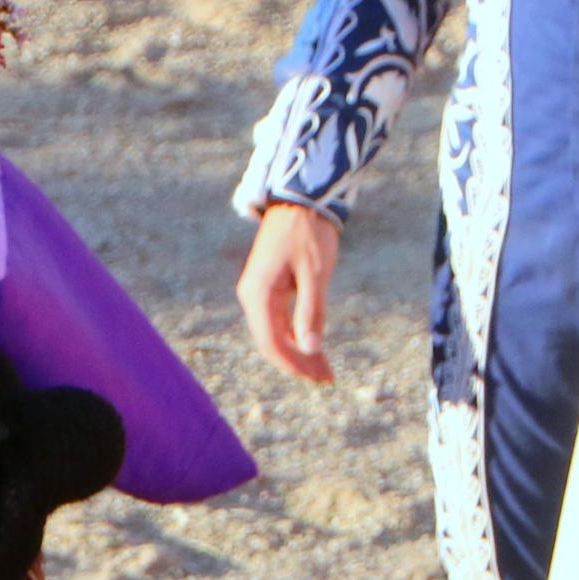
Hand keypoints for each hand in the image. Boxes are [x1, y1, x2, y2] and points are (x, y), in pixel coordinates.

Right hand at [236, 203, 340, 386]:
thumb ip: (311, 312)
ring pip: (274, 333)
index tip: (319, 377)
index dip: (295, 364)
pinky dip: (295, 335)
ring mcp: (257, 291)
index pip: (272, 341)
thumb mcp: (314, 274)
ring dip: (297, 352)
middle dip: (297, 363)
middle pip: (270, 341)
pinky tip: (314, 345)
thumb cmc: (309, 235)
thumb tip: (311, 348)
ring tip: (325, 368)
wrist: (301, 201)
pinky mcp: (267, 287)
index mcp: (258, 292)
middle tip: (327, 378)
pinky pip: (277, 320)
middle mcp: (251, 295)